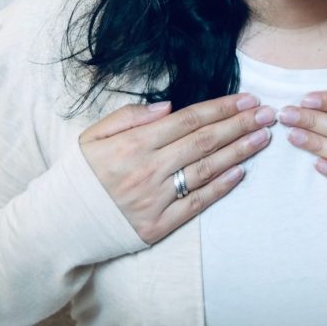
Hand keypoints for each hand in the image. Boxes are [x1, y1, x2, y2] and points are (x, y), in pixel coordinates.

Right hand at [79, 94, 274, 243]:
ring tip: (263, 138)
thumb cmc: (82, 172)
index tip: (248, 100)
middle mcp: (149, 169)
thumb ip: (131, 115)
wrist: (59, 223)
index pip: (189, 120)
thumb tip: (168, 105)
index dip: (222, 108)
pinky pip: (196, 204)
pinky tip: (241, 172)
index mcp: (135, 143)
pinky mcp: (158, 225)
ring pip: (206, 170)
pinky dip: (221, 187)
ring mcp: (155, 199)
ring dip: (238, 152)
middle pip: (204, 141)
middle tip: (267, 114)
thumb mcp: (95, 134)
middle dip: (240, 125)